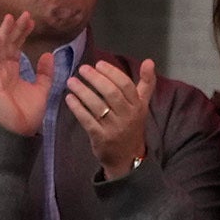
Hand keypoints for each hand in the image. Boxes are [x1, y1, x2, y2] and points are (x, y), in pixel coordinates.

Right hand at [0, 15, 50, 142]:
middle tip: (23, 14)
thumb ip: (45, 72)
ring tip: (9, 18)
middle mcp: (3, 71)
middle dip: (14, 29)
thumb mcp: (42, 89)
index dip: (23, 34)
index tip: (31, 21)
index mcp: (13, 72)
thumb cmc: (29, 113)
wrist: (21, 132)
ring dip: (3, 34)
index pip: (16, 47)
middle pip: (8, 45)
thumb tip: (49, 54)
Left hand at [67, 54, 160, 179]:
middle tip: (82, 69)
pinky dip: (77, 108)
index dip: (112, 72)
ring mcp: (113, 128)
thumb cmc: (132, 126)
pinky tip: (69, 98)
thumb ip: (146, 83)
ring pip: (97, 106)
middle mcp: (127, 116)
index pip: (126, 85)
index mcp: (138, 106)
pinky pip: (87, 120)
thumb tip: (149, 61)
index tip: (98, 64)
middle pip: (111, 93)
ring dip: (83, 91)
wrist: (126, 158)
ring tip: (71, 81)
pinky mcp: (100, 138)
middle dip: (96, 79)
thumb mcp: (142, 105)